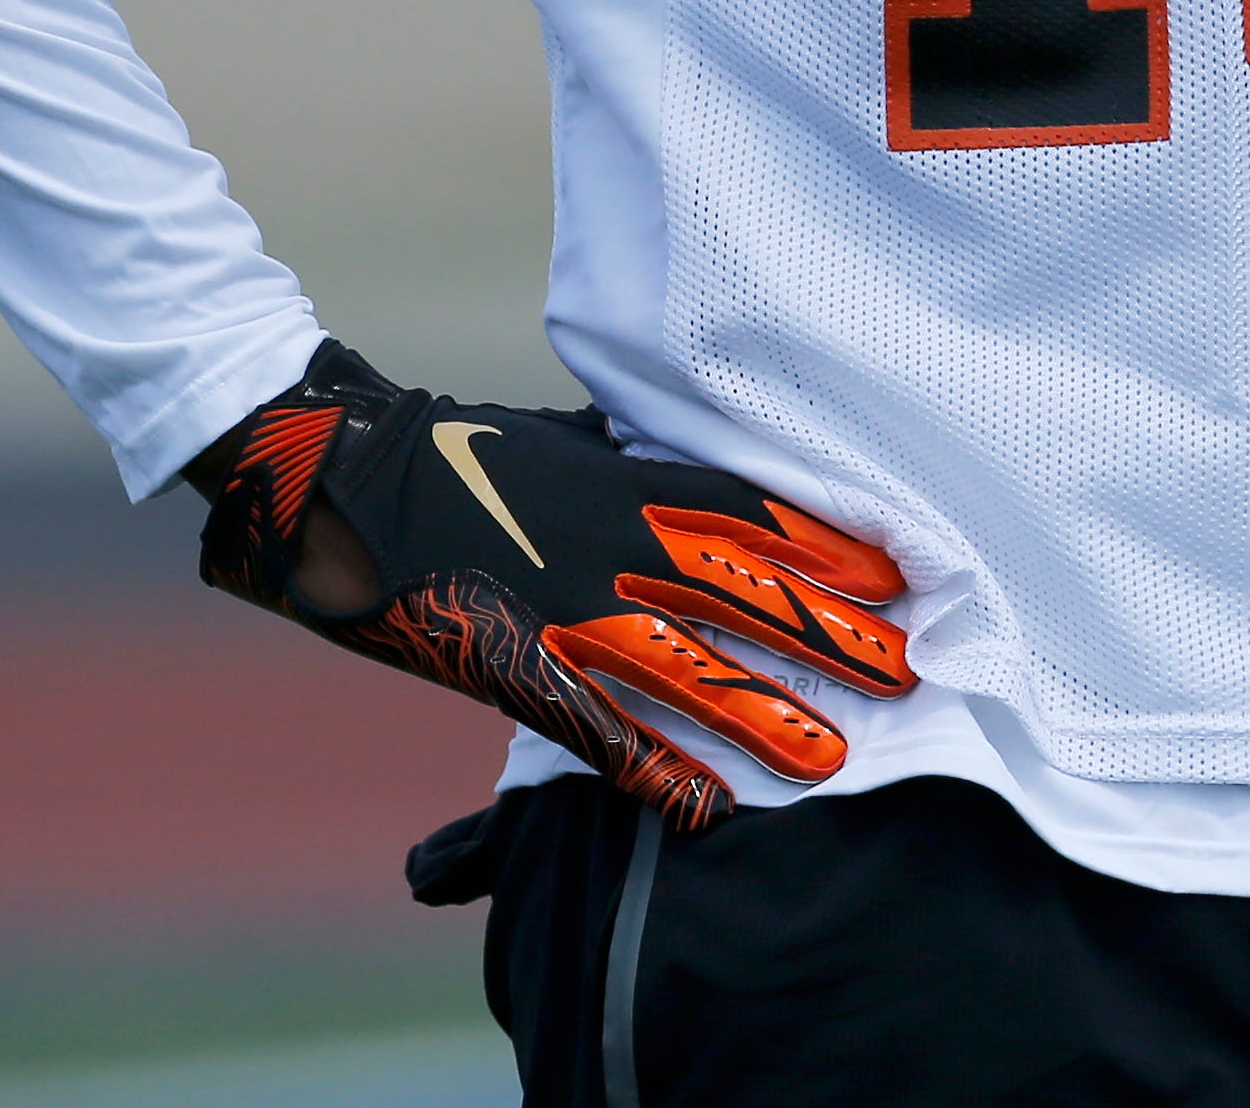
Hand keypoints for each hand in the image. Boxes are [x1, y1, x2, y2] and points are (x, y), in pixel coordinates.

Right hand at [192, 340, 914, 830]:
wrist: (347, 474)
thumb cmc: (466, 449)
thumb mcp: (572, 443)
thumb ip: (640, 470)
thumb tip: (704, 489)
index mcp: (630, 480)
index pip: (755, 513)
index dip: (828, 548)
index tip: (896, 577)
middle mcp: (612, 543)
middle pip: (742, 593)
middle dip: (826, 635)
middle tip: (902, 670)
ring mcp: (564, 608)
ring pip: (687, 669)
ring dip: (762, 715)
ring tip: (833, 755)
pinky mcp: (513, 665)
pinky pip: (598, 728)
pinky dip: (652, 770)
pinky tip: (705, 807)